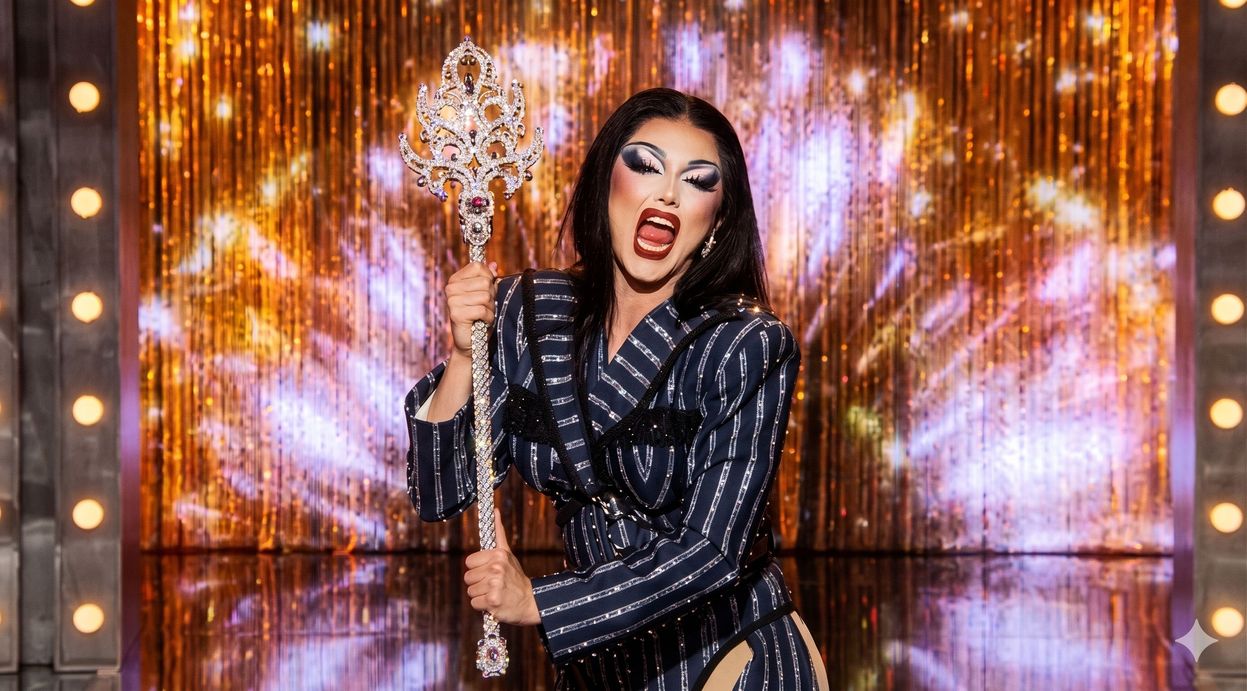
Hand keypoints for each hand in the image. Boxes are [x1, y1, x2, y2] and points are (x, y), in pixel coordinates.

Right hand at [444, 260, 497, 357]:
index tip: (485, 290)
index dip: (488, 278)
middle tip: (483, 306)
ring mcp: (452, 301)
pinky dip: (488, 318)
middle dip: (491, 296)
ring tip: (482, 315)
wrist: (470, 342)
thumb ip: (488, 279)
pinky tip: (482, 322)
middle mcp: (451, 288)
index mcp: (455, 280)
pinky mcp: (457, 314)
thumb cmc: (478, 317)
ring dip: (490, 308)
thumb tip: (493, 265)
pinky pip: (483, 310)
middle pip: (485, 282)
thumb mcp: (485, 295)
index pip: (478, 267)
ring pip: (485, 296)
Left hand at [464, 508, 540, 625]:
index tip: (489, 572)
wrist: (530, 601)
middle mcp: (497, 568)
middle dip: (478, 583)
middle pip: (468, 578)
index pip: (469, 562)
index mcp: (498, 555)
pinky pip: (475, 603)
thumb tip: (494, 510)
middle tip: (493, 584)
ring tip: (495, 593)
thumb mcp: (508, 554)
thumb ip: (498, 532)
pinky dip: (483, 607)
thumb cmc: (516, 577)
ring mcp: (495, 585)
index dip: (477, 569)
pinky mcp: (493, 601)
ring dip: (481, 595)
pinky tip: (495, 603)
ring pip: (471, 591)